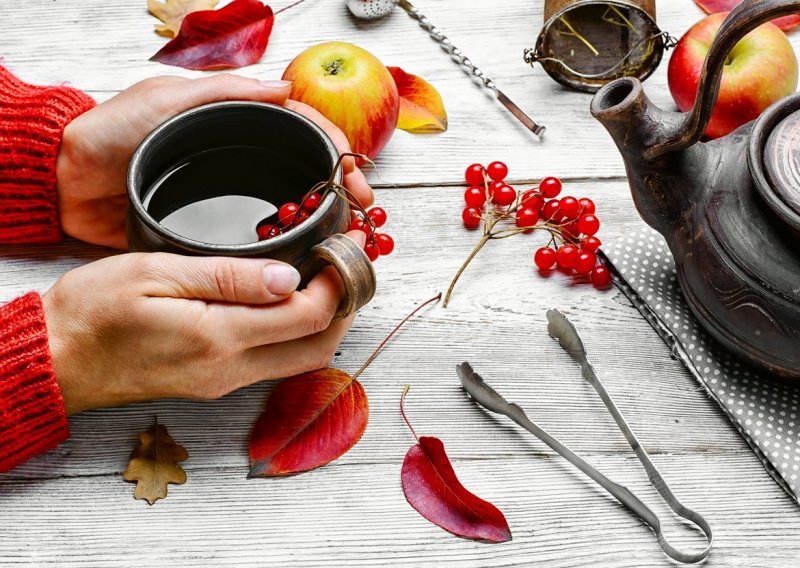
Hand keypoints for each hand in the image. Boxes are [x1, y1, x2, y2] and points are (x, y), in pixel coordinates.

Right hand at [42, 232, 365, 414]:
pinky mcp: (215, 381)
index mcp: (219, 338)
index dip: (340, 279)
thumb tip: (292, 278)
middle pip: (320, 346)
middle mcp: (230, 369)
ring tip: (328, 275)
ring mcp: (224, 381)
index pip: (309, 315)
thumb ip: (230, 278)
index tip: (348, 244)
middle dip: (346, 305)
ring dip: (326, 320)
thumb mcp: (157, 275)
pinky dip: (298, 331)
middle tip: (349, 262)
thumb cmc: (93, 310)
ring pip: (303, 358)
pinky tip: (290, 300)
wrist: (56, 358)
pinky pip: (276, 361)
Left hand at [56, 75, 373, 248]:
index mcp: (236, 120)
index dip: (336, 146)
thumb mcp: (169, 97)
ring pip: (292, 200)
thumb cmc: (114, 131)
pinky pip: (263, 231)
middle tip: (364, 209)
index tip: (354, 172)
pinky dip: (292, 239)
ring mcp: (232, 192)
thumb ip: (225, 91)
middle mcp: (241, 155)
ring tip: (350, 231)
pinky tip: (311, 249)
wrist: (71, 180)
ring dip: (326, 213)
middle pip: (307, 167)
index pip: (302, 127)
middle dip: (343, 185)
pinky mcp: (217, 226)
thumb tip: (286, 88)